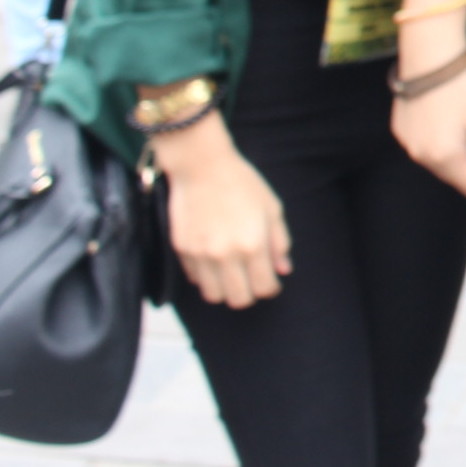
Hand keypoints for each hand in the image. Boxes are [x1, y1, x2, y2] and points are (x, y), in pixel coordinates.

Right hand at [150, 113, 290, 307]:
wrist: (201, 166)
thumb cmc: (242, 183)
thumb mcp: (272, 208)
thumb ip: (280, 242)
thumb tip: (283, 270)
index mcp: (253, 245)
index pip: (264, 288)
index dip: (271, 288)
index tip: (271, 281)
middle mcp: (225, 255)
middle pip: (239, 300)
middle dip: (250, 294)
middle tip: (252, 280)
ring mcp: (200, 255)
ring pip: (214, 295)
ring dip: (226, 290)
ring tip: (232, 274)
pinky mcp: (182, 250)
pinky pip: (195, 279)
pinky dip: (207, 277)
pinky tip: (214, 261)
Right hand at [390, 62, 465, 199]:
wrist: (430, 52)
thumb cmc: (462, 87)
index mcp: (443, 158)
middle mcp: (421, 155)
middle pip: (460, 170)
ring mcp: (409, 141)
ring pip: (446, 154)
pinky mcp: (403, 126)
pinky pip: (431, 141)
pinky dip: (450, 134)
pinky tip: (465, 116)